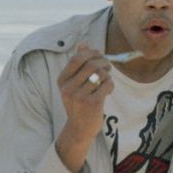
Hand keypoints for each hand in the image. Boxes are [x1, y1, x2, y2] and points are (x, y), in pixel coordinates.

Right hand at [55, 46, 114, 172]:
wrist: (79, 129)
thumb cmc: (78, 103)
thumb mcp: (73, 84)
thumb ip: (77, 65)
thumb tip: (82, 44)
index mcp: (62, 81)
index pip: (76, 59)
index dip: (90, 53)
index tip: (99, 55)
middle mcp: (68, 88)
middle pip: (90, 64)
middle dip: (103, 62)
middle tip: (107, 67)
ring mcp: (79, 96)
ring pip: (101, 73)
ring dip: (108, 75)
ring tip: (106, 81)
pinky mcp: (92, 103)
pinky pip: (107, 84)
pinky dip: (111, 85)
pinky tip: (108, 91)